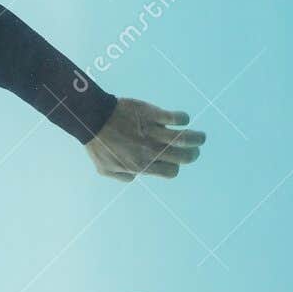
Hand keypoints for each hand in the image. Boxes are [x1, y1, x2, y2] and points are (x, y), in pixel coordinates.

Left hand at [85, 98, 204, 181]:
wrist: (91, 119)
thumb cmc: (98, 145)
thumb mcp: (106, 169)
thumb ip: (122, 177)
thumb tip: (135, 177)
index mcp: (142, 165)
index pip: (171, 172)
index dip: (175, 168)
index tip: (172, 162)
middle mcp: (151, 150)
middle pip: (183, 157)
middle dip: (192, 155)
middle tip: (193, 149)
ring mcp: (153, 132)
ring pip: (185, 138)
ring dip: (197, 138)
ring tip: (201, 138)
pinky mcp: (153, 114)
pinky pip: (176, 118)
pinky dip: (183, 119)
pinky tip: (182, 119)